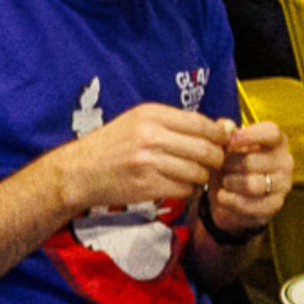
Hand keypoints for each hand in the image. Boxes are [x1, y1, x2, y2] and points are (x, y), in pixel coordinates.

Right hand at [48, 106, 233, 218]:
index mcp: (151, 114)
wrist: (80, 171)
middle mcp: (151, 136)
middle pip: (205, 149)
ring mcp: (149, 162)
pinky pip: (184, 189)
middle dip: (215, 158)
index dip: (219, 135)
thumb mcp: (140, 122)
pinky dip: (185, 189)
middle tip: (212, 162)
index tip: (222, 141)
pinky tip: (173, 183)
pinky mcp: (148, 186)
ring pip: (198, 172)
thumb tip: (224, 127)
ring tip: (189, 173)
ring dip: (200, 176)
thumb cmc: (112, 145)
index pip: (201, 124)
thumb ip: (179, 124)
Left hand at [200, 119, 295, 239]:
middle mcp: (285, 161)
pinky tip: (223, 196)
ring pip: (251, 184)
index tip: (229, 141)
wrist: (229, 197)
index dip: (249, 135)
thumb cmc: (230, 164)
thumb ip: (224, 131)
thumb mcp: (224, 146)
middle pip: (252, 161)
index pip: (271, 132)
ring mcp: (283, 185)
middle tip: (221, 166)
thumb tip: (226, 126)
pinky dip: (230, 201)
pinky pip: (249, 204)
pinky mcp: (275, 205)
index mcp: (276, 141)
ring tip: (224, 180)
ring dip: (230, 183)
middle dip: (228, 165)